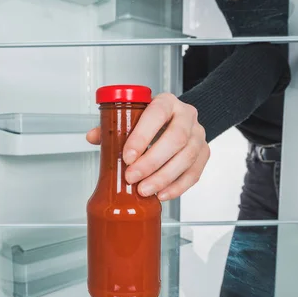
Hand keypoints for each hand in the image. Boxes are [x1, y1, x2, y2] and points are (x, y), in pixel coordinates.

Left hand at [86, 93, 209, 200]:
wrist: (176, 121)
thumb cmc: (151, 121)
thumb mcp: (132, 118)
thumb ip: (112, 127)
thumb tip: (93, 137)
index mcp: (167, 102)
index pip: (157, 114)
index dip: (142, 136)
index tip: (128, 156)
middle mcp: (186, 115)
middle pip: (176, 138)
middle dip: (152, 161)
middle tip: (132, 177)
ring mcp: (198, 134)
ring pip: (187, 157)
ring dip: (164, 177)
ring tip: (144, 190)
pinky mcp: (204, 153)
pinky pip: (194, 172)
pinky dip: (177, 187)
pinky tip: (162, 194)